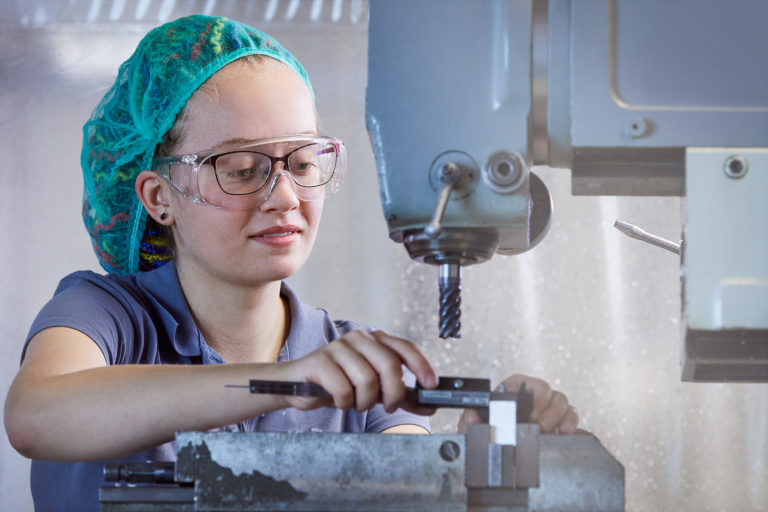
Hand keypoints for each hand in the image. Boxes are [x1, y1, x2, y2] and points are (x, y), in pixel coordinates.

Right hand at [280, 330, 436, 414]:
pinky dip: (345, 402)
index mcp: (374, 340)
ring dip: (364, 401)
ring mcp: (338, 347)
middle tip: (389, 406)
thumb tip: (429, 406)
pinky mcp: (320, 361)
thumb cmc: (339, 384)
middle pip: (389, 365)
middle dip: (394, 392)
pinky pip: (344, 389)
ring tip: (356, 404)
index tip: (431, 385)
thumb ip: (400, 395)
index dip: (421, 365)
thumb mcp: (373, 389)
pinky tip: (339, 401)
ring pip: (367, 380)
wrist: (297, 384)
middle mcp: (358, 338)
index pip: (404, 347)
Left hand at [458, 374, 579, 433]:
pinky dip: (572, 425)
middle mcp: (530, 402)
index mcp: (509, 397)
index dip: (529, 389)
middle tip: (541, 425)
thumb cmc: (486, 442)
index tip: (531, 405)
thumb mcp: (473, 432)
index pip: (522, 382)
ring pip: (562, 402)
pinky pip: (572, 419)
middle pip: (546, 391)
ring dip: (561, 416)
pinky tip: (567, 435)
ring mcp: (547, 413)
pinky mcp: (559, 427)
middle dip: (547, 407)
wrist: (498, 469)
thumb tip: (472, 416)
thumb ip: (470, 422)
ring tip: (555, 431)